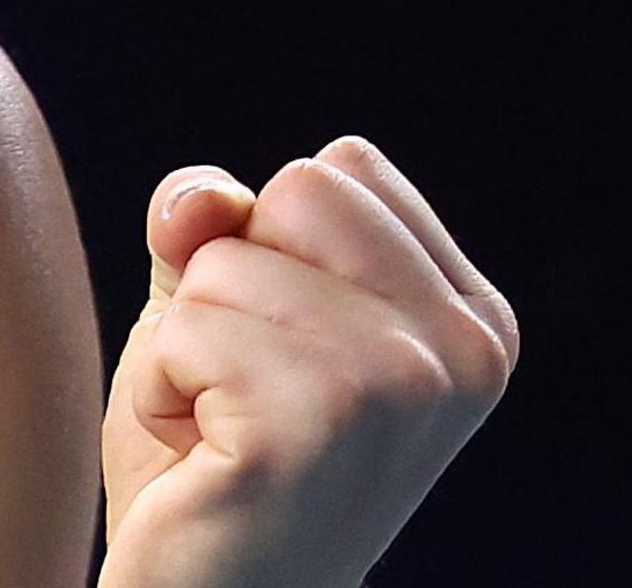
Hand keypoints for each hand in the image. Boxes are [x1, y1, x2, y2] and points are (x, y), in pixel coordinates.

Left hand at [97, 135, 519, 587]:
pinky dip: (160, 393)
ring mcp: (397, 392)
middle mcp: (461, 354)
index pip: (340, 170)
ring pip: (224, 260)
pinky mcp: (311, 430)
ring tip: (226, 434)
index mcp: (472, 319)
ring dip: (187, 349)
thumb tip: (198, 198)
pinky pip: (183, 330)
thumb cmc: (216, 454)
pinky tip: (207, 461)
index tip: (288, 353)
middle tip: (249, 392)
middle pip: (297, 191)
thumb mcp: (226, 304)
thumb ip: (218, 222)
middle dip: (231, 281)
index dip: (275, 248)